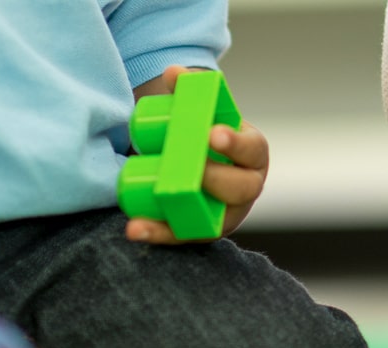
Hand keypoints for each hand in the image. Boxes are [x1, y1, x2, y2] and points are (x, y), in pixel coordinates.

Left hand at [126, 65, 270, 243]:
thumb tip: (173, 72)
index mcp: (253, 155)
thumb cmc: (208, 136)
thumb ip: (189, 92)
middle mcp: (246, 188)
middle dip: (214, 178)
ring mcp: (226, 213)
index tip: (211, 134)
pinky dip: (160, 233)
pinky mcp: (202, 230)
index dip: (234, 144)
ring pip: (213, 220)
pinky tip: (134, 229)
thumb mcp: (206, 114)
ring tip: (155, 201)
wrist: (209, 166)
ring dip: (182, 213)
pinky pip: (184, 236)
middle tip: (189, 167)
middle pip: (239, 188)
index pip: (251, 149)